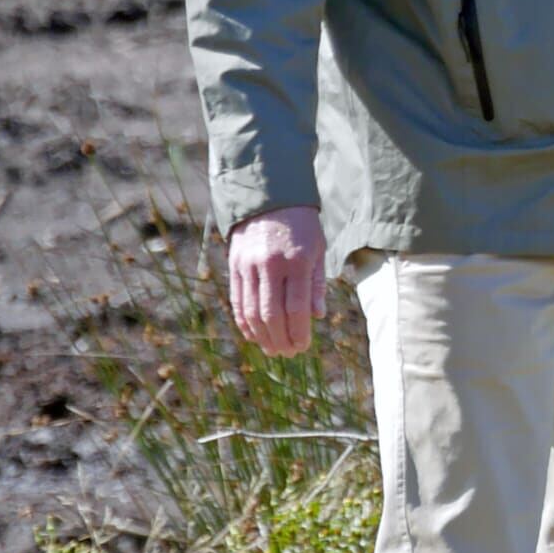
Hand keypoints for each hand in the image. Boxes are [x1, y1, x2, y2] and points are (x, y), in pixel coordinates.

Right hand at [227, 206, 329, 356]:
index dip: (299, 331)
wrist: (269, 199)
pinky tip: (254, 334)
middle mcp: (270, 265)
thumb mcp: (319, 250)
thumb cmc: (302, 227)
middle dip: (280, 338)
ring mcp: (249, 266)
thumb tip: (317, 316)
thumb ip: (316, 284)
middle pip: (272, 313)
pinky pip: (238, 300)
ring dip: (262, 335)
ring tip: (272, 348)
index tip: (303, 346)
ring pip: (252, 310)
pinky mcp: (234, 265)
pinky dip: (244, 321)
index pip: (297, 306)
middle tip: (288, 353)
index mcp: (297, 261)